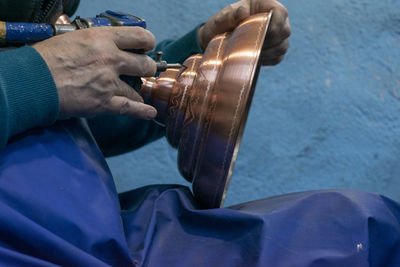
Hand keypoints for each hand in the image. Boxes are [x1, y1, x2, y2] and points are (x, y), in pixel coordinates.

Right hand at [33, 26, 157, 119]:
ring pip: (138, 88)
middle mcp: (110, 59)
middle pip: (145, 64)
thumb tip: (105, 43)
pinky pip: (130, 108)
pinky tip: (150, 113)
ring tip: (135, 92)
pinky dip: (142, 112)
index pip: (139, 37)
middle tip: (142, 70)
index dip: (147, 43)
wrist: (32, 81)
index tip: (146, 47)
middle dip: (146, 68)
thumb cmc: (46, 58)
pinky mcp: (103, 103)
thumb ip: (94, 41)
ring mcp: (109, 82)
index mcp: (102, 39)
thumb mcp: (72, 38)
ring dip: (137, 91)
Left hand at [198, 0, 290, 64]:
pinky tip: (253, 58)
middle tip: (250, 45)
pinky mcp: (274, 50)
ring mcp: (277, 35)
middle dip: (268, 42)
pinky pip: (277, 58)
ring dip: (267, 53)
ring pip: (282, 46)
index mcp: (263, 5)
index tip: (260, 33)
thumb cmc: (219, 27)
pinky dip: (266, 60)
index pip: (281, 12)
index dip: (275, 24)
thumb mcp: (220, 20)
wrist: (217, 42)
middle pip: (285, 31)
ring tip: (250, 53)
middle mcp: (274, 19)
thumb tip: (243, 12)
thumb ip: (230, 15)